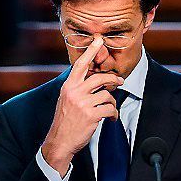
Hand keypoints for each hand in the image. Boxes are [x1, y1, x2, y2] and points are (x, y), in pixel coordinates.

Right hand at [41, 37, 123, 175]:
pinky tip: (110, 119)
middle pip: (100, 78)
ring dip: (112, 102)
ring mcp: (82, 103)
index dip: (91, 51)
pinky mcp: (91, 115)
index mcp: (68, 86)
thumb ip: (78, 88)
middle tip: (120, 81)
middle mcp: (74, 91)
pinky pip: (110, 108)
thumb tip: (96, 80)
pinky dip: (113, 114)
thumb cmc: (65, 120)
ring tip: (109, 109)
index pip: (80, 64)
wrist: (60, 140)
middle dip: (113, 79)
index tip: (98, 40)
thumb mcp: (67, 100)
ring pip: (107, 94)